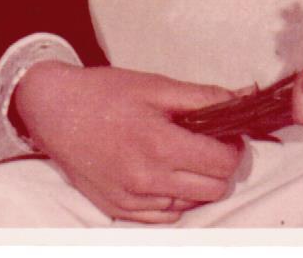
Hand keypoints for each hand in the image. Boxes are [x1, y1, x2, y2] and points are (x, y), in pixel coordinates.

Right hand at [12, 62, 242, 222]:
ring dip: (198, 182)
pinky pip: (165, 216)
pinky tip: (166, 171)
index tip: (228, 133)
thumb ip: (205, 96)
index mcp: (160, 146)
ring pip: (191, 204)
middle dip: (221, 166)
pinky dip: (174, 197)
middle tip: (211, 142)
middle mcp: (147, 181)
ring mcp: (132, 200)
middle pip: (213, 189)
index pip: (222, 164)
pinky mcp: (119, 210)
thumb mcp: (158, 86)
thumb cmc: (107, 94)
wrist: (57, 111)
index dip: (234, 147)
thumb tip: (246, 96)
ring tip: (185, 153)